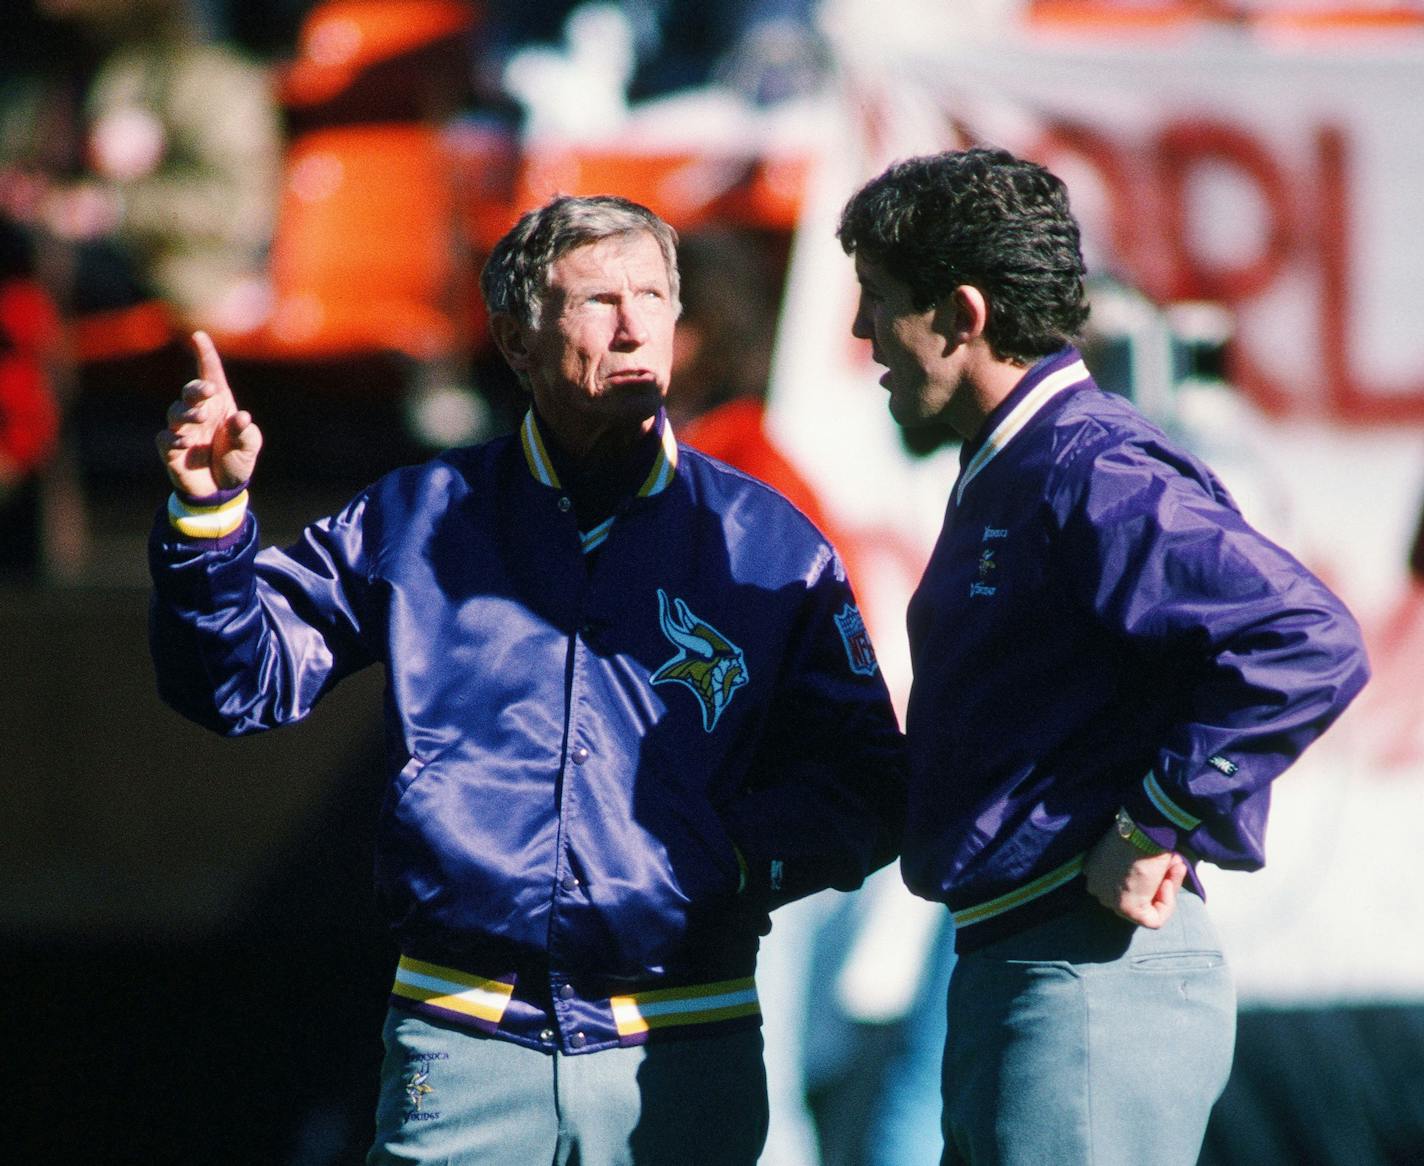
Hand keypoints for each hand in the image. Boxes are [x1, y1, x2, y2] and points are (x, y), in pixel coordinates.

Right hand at [156, 331, 261, 496]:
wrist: (223, 490)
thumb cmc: (236, 460)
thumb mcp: (249, 447)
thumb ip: (246, 433)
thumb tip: (241, 418)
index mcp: (220, 405)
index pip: (210, 375)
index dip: (204, 355)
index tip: (198, 335)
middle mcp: (199, 413)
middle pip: (190, 392)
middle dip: (196, 389)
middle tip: (209, 392)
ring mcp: (183, 430)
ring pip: (175, 412)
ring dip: (187, 414)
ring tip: (200, 421)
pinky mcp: (170, 448)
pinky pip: (165, 438)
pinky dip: (174, 438)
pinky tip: (186, 442)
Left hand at [1083, 826, 1187, 928]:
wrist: (1142, 830)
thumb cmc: (1139, 831)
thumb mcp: (1133, 847)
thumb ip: (1137, 865)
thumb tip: (1159, 871)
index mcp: (1093, 870)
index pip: (1123, 882)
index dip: (1150, 874)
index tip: (1164, 859)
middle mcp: (1096, 887)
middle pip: (1134, 893)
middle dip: (1159, 880)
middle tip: (1176, 863)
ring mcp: (1109, 900)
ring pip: (1145, 906)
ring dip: (1167, 887)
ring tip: (1175, 866)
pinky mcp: (1127, 909)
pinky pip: (1153, 919)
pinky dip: (1167, 903)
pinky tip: (1168, 882)